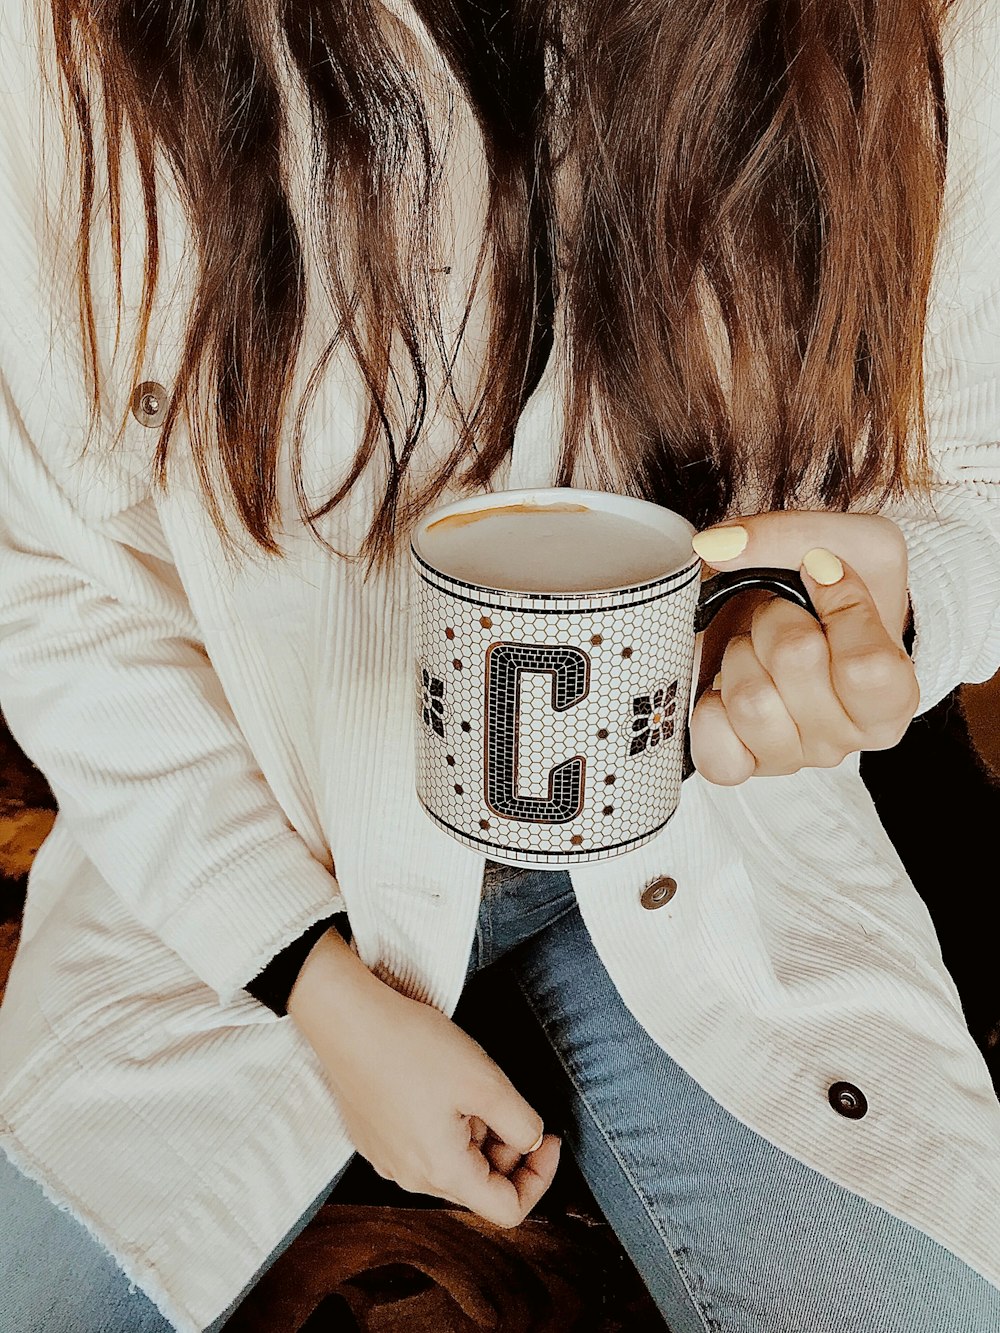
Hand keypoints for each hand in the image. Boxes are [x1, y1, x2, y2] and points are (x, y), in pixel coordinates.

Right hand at [287, 929, 559, 1225]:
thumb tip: (532, 1142)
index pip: (507, 1210)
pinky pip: (423, 1144)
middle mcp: (410, 1176)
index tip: (548, 1136)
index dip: (540, 1177)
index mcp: (442, 1171)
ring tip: (468, 1084)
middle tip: (506, 1099)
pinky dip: (446, 1124)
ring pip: (452, 1163)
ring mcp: (387, 1157)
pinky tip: (439, 1082)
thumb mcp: (485, 1081)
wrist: (347, 1017)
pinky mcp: (374, 1135)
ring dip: (476, 1134)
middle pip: (479, 1185)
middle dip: (506, 1149)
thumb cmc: (412, 1045)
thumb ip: (521, 1123)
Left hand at [689, 511, 918, 784]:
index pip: (867, 665)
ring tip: (755, 649)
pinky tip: (725, 687)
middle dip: (778, 616)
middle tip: (782, 615)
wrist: (803, 627)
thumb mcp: (847, 542)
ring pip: (750, 701)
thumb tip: (717, 548)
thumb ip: (792, 535)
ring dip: (740, 654)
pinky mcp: (742, 765)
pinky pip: (715, 751)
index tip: (823, 575)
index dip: (841, 605)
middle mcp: (846, 739)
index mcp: (893, 698)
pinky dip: (708, 709)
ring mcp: (792, 757)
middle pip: (797, 663)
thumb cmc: (837, 592)